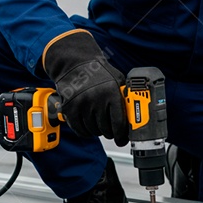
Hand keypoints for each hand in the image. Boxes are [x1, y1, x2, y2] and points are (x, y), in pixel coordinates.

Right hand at [42, 30, 127, 146]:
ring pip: (93, 131)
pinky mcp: (69, 109)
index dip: (122, 135)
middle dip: (110, 133)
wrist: (75, 63)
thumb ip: (124, 97)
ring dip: (98, 131)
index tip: (122, 139)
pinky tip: (89, 126)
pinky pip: (80, 130)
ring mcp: (81, 104)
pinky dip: (86, 132)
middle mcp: (96, 99)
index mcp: (111, 92)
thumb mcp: (116, 80)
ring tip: (99, 124)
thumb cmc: (98, 72)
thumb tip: (134, 116)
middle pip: (106, 129)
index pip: (119, 123)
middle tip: (111, 131)